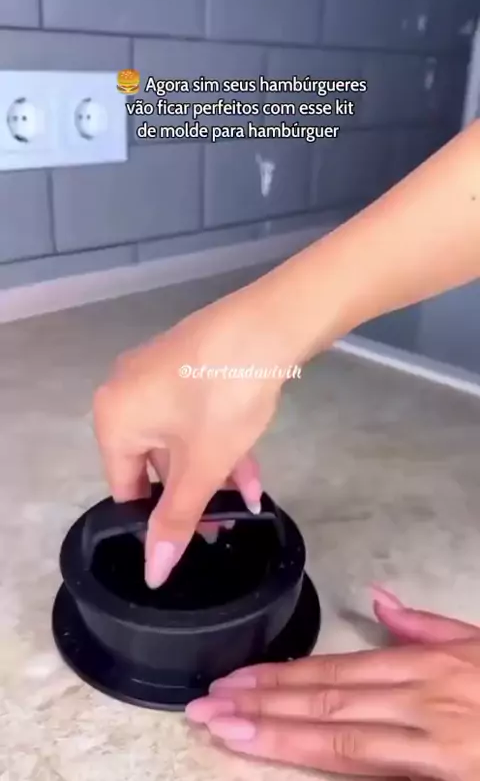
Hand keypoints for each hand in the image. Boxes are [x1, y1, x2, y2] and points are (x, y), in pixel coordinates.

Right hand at [93, 288, 292, 587]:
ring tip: (248, 499)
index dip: (155, 519)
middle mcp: (125, 391)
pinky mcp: (188, 360)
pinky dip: (218, 439)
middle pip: (154, 461)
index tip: (190, 539)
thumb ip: (177, 519)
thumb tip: (152, 574)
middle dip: (194, 493)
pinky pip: (193, 412)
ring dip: (214, 470)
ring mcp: (157, 371)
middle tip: (224, 523)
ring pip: (180, 438)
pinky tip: (252, 467)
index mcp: (113, 418)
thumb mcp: (202, 466)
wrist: (268, 324)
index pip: (124, 486)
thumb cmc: (223, 398)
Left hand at [186, 587, 479, 779]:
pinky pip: (373, 769)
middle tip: (207, 708)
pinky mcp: (443, 771)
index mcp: (428, 664)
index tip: (236, 682)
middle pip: (327, 702)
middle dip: (261, 706)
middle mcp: (422, 697)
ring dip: (277, 736)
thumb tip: (379, 599)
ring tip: (225, 732)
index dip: (281, 677)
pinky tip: (289, 759)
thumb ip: (428, 626)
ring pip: (341, 738)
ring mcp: (433, 740)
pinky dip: (326, 765)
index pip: (337, 670)